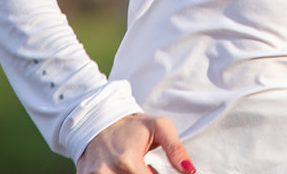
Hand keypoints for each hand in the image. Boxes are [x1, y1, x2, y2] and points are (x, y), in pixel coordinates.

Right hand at [77, 113, 195, 173]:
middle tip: (144, 166)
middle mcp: (107, 173)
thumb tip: (190, 170)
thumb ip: (176, 150)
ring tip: (132, 167)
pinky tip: (119, 170)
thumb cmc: (131, 126)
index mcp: (127, 162)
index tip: (153, 167)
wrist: (96, 119)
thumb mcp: (159, 127)